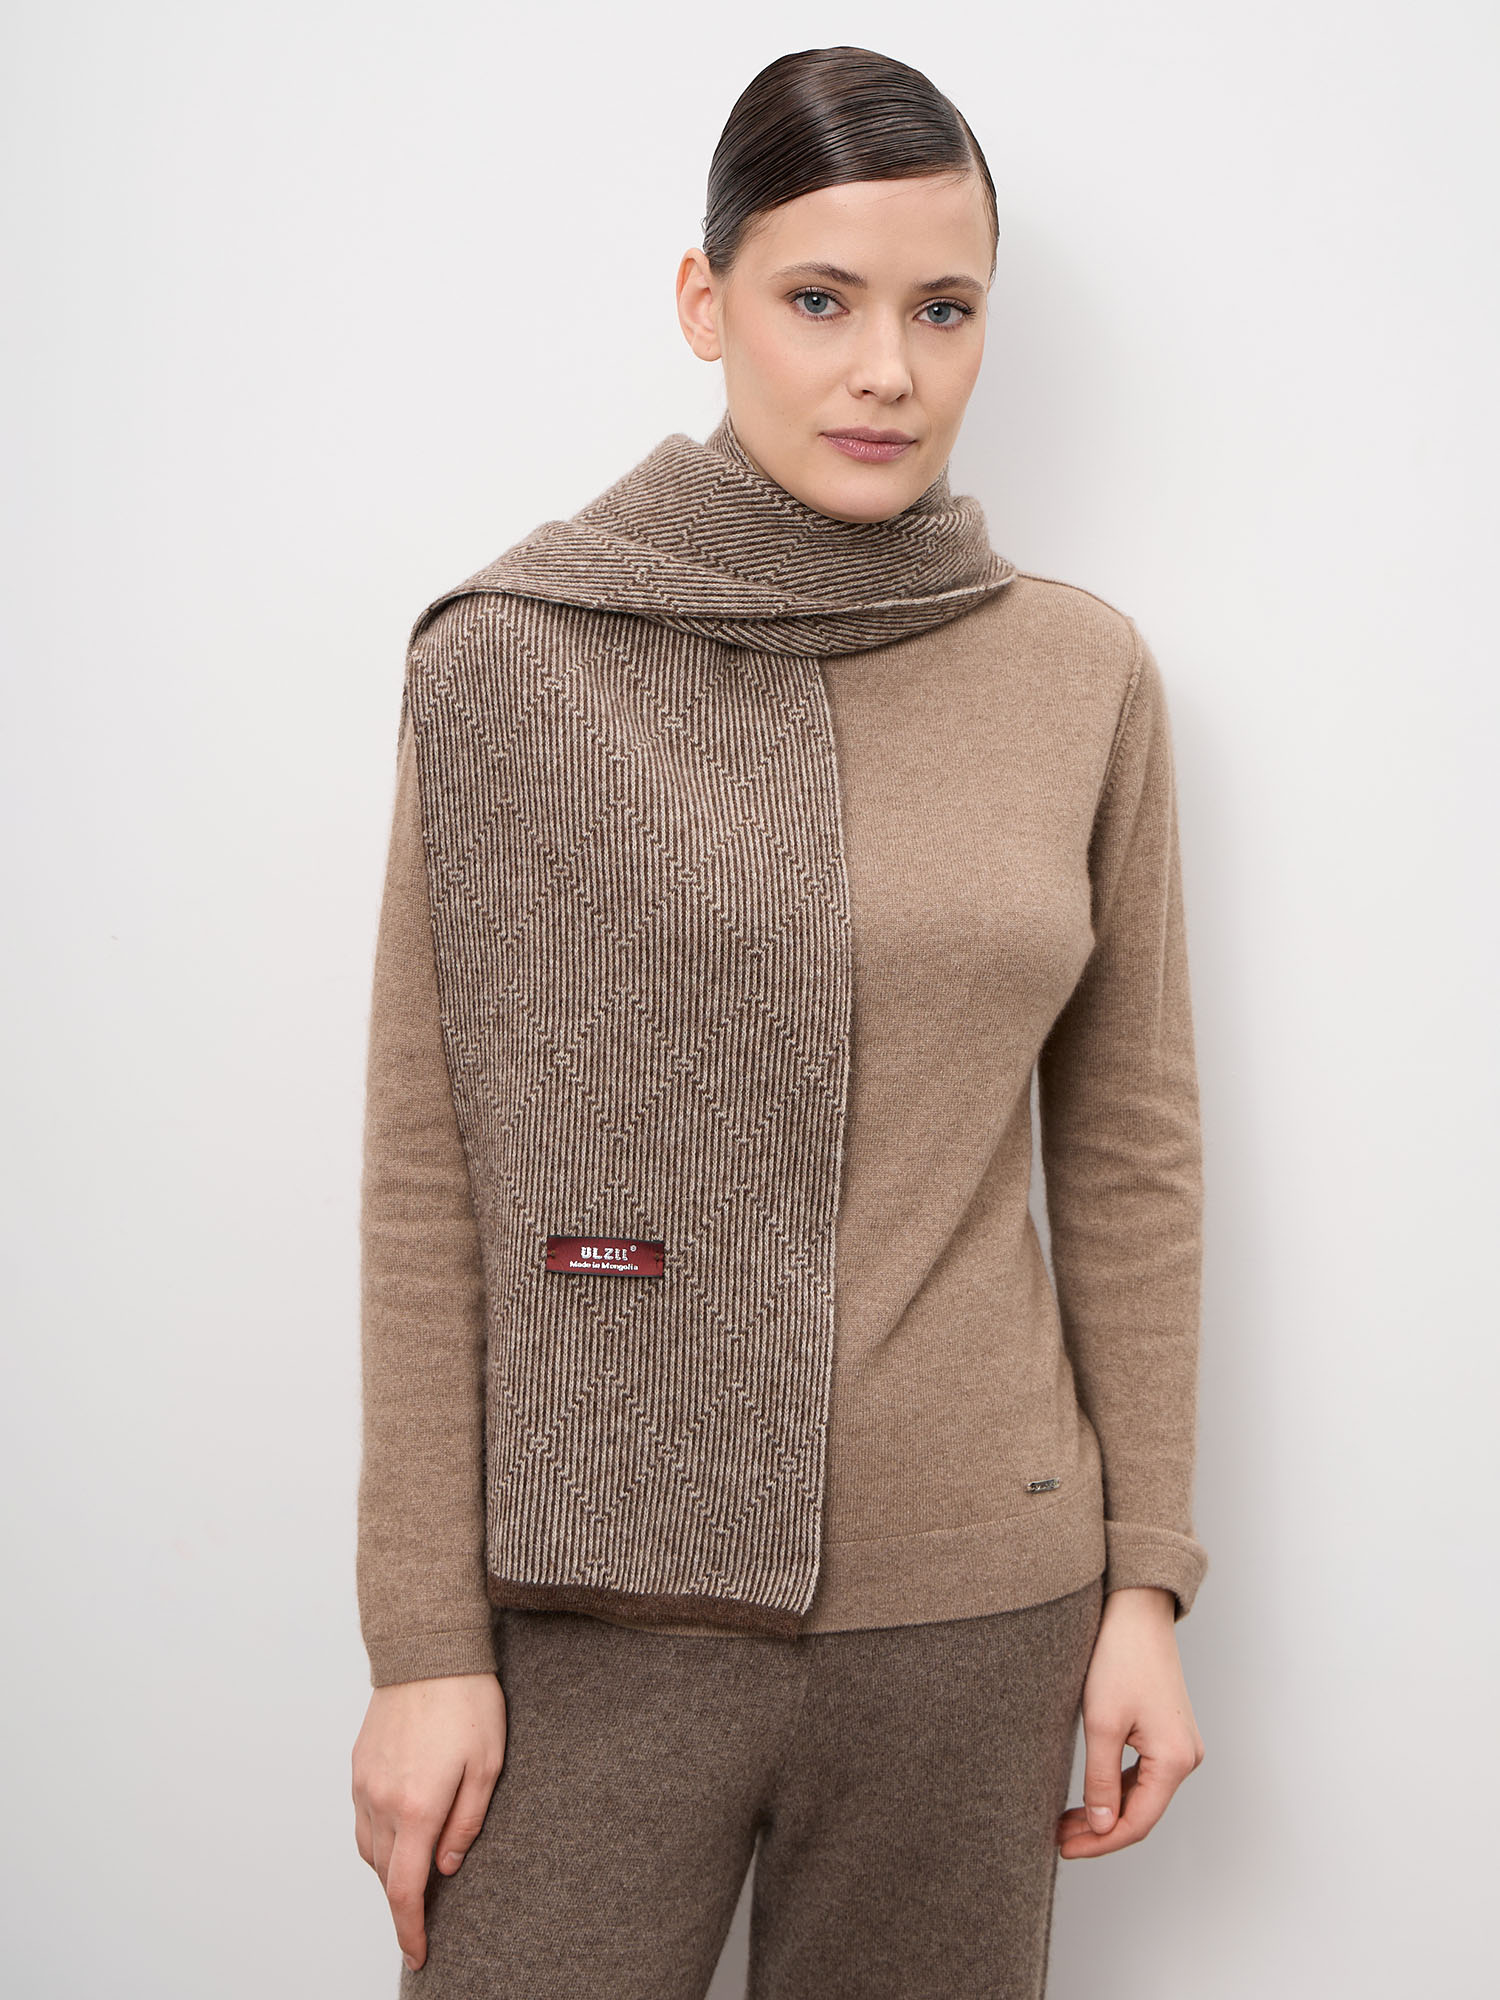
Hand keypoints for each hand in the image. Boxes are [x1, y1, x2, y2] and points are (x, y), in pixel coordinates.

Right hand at [352, 1671, 506, 1971]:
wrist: (428, 1651)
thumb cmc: (467, 1701)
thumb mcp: (487, 1765)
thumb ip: (466, 1824)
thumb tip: (446, 1869)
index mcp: (418, 1806)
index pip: (405, 1890)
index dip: (410, 1929)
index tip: (419, 1953)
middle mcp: (382, 1800)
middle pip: (385, 1875)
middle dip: (403, 1901)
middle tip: (429, 1913)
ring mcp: (364, 1783)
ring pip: (369, 1850)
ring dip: (389, 1871)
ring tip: (416, 1874)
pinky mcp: (357, 1765)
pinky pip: (361, 1819)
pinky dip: (377, 1839)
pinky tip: (399, 1832)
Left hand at [1056, 1585, 1203, 1858]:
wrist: (1135, 1610)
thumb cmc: (1119, 1658)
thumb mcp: (1102, 1723)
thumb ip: (1102, 1780)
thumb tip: (1102, 1826)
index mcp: (1175, 1760)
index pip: (1137, 1823)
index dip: (1100, 1842)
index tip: (1064, 1849)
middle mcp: (1186, 1757)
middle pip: (1141, 1812)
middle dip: (1100, 1830)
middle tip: (1059, 1837)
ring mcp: (1180, 1745)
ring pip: (1142, 1795)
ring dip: (1107, 1810)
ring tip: (1067, 1820)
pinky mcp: (1168, 1732)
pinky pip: (1144, 1774)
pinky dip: (1117, 1788)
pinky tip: (1091, 1794)